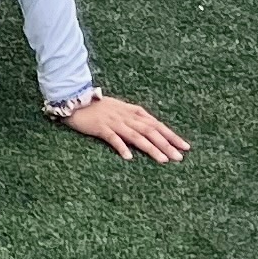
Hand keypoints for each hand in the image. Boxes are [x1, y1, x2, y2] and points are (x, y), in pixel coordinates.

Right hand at [61, 92, 188, 161]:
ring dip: (151, 148)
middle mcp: (125, 116)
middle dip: (166, 144)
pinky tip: (129, 157)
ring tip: (163, 160)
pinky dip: (121, 146)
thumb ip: (134, 118)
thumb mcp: (119, 109)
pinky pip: (113, 138)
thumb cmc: (96, 106)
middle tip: (180, 158)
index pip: (156, 124)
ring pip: (136, 135)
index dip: (171, 135)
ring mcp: (113, 121)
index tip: (185, 147)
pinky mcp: (100, 127)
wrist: (73, 98)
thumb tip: (151, 130)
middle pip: (150, 130)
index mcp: (132, 111)